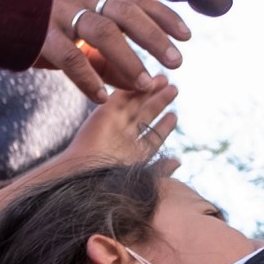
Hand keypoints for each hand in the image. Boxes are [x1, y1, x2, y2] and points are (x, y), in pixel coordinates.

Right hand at [37, 0, 190, 102]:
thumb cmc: (44, 32)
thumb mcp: (81, 42)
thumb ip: (110, 60)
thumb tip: (142, 82)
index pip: (137, 0)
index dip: (164, 16)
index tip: (188, 35)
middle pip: (125, 13)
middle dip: (154, 37)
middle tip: (177, 61)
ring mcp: (59, 14)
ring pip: (101, 31)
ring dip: (127, 58)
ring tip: (145, 83)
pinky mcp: (39, 35)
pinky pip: (69, 57)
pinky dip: (88, 78)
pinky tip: (102, 97)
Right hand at [57, 77, 179, 168]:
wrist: (86, 178)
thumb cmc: (114, 184)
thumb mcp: (143, 178)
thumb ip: (161, 168)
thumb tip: (178, 162)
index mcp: (133, 155)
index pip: (152, 137)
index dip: (164, 126)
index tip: (174, 116)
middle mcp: (123, 138)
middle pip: (144, 116)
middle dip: (159, 102)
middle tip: (173, 88)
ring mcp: (113, 126)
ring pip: (134, 104)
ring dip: (148, 91)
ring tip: (164, 79)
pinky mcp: (103, 114)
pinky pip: (118, 98)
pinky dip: (130, 88)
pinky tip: (143, 79)